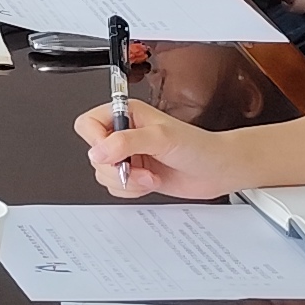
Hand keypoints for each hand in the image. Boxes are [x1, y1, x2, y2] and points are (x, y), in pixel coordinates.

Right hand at [79, 93, 246, 202]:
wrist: (216, 170)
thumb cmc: (198, 147)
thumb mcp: (160, 138)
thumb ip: (124, 143)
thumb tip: (97, 152)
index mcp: (127, 114)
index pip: (88, 124)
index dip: (95, 141)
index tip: (112, 153)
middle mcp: (124, 134)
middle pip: (93, 154)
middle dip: (116, 167)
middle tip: (137, 167)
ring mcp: (128, 156)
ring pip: (103, 174)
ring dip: (127, 181)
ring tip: (149, 176)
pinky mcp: (134, 175)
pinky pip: (115, 188)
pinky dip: (131, 190)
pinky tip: (151, 182)